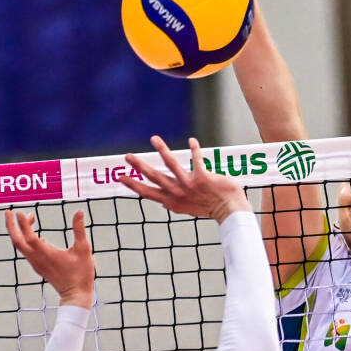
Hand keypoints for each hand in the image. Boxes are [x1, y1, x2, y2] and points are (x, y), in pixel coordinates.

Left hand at [7, 209, 95, 307]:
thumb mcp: (83, 249)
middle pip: (17, 241)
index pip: (29, 236)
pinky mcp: (38, 267)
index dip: (23, 224)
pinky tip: (36, 236)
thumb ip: (79, 229)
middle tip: (8, 212)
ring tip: (29, 217)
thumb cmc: (81, 273)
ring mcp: (36, 264)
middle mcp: (37, 259)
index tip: (19, 212)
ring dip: (20, 231)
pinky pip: (26, 251)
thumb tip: (79, 211)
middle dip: (10, 225)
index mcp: (46, 254)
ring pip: (20, 246)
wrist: (76, 296)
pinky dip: (26, 240)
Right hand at [121, 136, 251, 221]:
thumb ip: (174, 205)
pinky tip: (192, 140)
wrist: (229, 211)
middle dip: (139, 166)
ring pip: (171, 164)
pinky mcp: (203, 177)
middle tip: (127, 156)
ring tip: (154, 139)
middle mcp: (178, 192)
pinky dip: (194, 149)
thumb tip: (163, 204)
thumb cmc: (209, 208)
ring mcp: (189, 184)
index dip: (133, 185)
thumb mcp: (187, 210)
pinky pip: (197, 159)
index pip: (147, 193)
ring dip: (162, 150)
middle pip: (154, 177)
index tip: (120, 177)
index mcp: (172, 202)